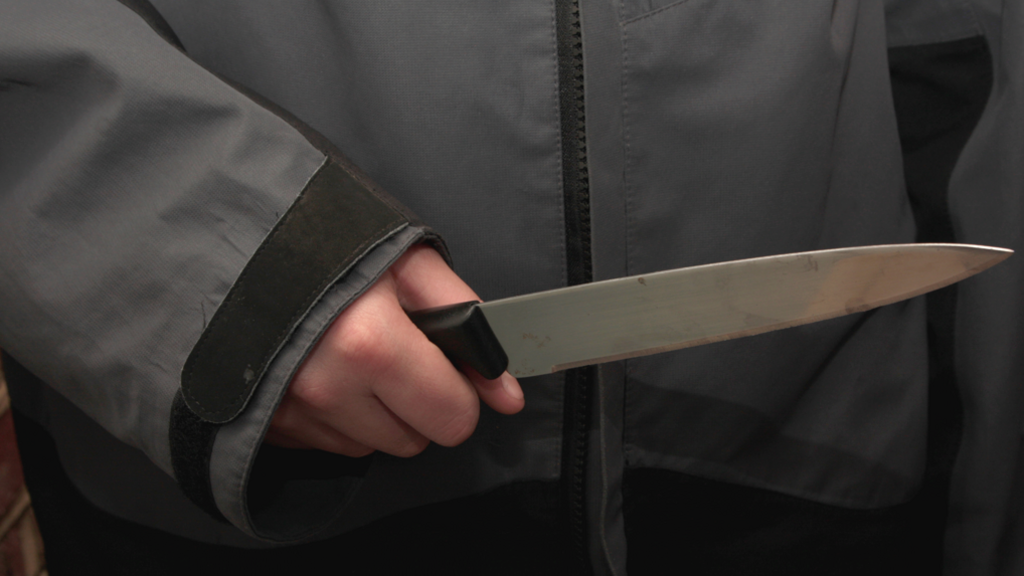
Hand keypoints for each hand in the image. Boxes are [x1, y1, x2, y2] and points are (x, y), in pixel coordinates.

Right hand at [264, 245, 523, 456]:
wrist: (235, 240)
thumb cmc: (327, 241)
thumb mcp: (409, 260)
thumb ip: (469, 323)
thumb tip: (507, 395)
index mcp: (370, 343)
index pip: (452, 418)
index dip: (460, 391)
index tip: (446, 366)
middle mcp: (327, 388)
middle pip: (415, 440)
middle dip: (419, 402)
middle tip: (397, 351)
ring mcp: (291, 412)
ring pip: (372, 445)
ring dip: (376, 411)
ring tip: (353, 353)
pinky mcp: (268, 426)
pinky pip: (329, 443)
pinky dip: (338, 415)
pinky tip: (324, 368)